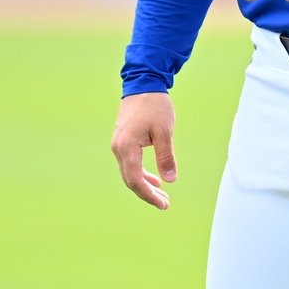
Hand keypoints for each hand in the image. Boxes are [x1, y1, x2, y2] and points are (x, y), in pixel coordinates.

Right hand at [111, 91, 176, 209]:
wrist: (143, 84)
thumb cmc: (155, 106)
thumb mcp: (164, 132)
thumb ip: (166, 157)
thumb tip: (171, 180)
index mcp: (126, 147)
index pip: (135, 180)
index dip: (148, 195)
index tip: (163, 204)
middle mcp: (118, 148)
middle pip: (130, 179)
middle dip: (147, 194)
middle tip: (165, 204)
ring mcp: (119, 145)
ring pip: (129, 173)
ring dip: (145, 185)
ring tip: (162, 195)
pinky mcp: (123, 141)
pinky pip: (130, 163)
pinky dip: (141, 173)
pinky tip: (155, 179)